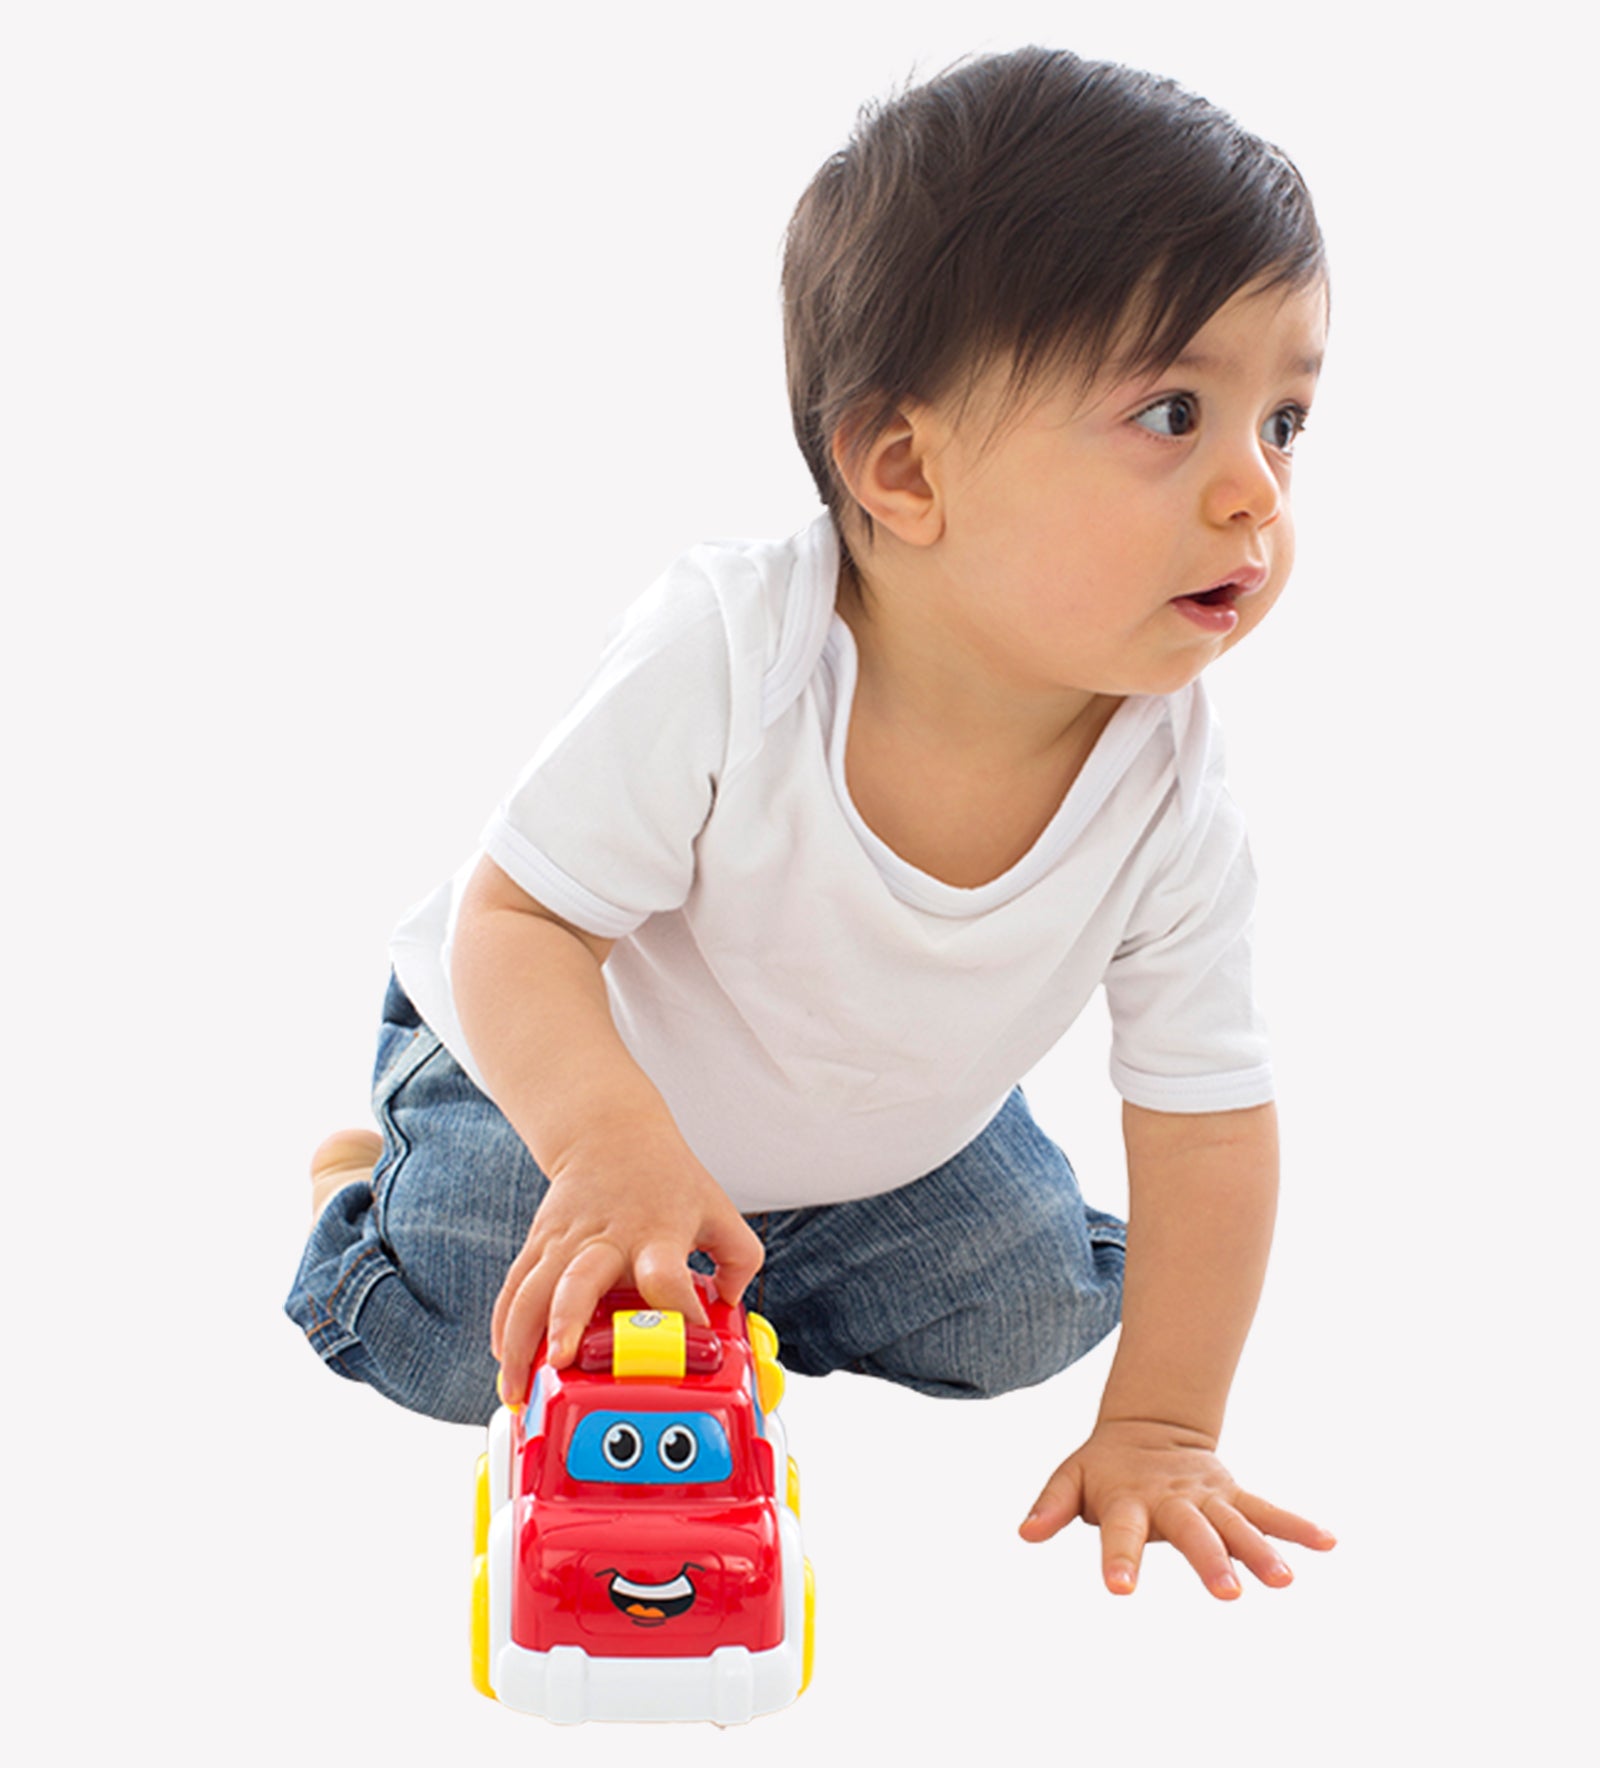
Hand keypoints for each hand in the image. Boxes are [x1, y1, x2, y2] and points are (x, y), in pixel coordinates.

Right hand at [490, 1116, 763, 1406]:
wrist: (610, 1131)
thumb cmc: (666, 1178)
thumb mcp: (718, 1210)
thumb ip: (739, 1260)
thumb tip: (728, 1308)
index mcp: (656, 1234)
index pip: (667, 1276)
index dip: (679, 1310)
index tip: (688, 1341)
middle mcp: (605, 1239)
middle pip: (578, 1281)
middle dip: (565, 1323)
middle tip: (560, 1363)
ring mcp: (565, 1241)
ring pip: (531, 1291)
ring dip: (520, 1343)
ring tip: (519, 1390)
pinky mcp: (539, 1243)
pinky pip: (514, 1288)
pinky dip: (504, 1326)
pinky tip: (505, 1361)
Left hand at [1018, 1418, 1335, 1597]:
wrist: (1148, 1426)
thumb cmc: (1104, 1466)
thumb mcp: (1070, 1477)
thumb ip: (1050, 1504)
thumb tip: (1025, 1532)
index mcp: (1128, 1498)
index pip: (1121, 1531)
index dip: (1119, 1559)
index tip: (1121, 1589)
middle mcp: (1172, 1499)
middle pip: (1192, 1531)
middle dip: (1209, 1561)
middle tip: (1228, 1596)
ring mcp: (1207, 1496)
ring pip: (1237, 1524)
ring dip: (1261, 1550)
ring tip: (1284, 1580)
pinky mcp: (1233, 1494)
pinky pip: (1268, 1511)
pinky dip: (1296, 1526)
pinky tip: (1328, 1542)